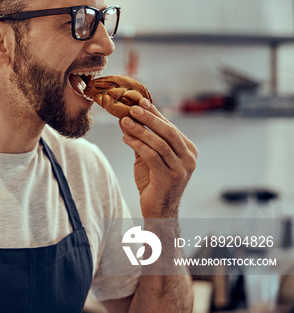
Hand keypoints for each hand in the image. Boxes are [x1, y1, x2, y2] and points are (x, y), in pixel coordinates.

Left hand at [118, 98, 196, 217]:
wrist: (159, 211)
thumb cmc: (153, 182)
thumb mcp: (148, 157)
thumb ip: (141, 139)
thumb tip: (125, 118)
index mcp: (188, 150)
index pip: (170, 127)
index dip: (155, 113)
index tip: (140, 101)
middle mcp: (189, 158)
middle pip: (168, 132)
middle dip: (149, 118)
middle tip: (132, 108)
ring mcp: (181, 169)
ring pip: (159, 143)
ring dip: (140, 130)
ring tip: (124, 121)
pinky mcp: (169, 178)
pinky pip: (152, 156)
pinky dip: (138, 145)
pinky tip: (126, 138)